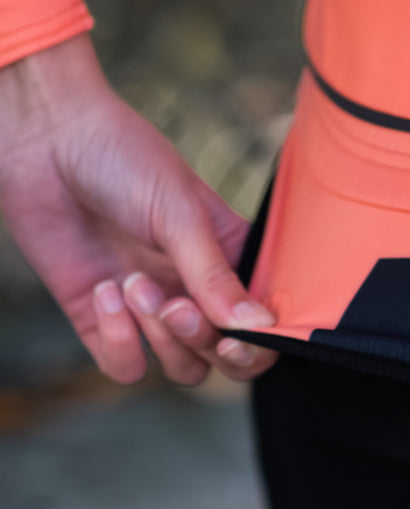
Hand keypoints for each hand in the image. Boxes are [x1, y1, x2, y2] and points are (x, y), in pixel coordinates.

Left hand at [0, 34, 277, 385]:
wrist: (46, 141)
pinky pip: (126, 365)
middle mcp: (194, 286)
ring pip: (182, 367)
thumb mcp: (180, 213)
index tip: (237, 333)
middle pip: (225, 355)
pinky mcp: (101, 318)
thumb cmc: (123, 157)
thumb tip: (261, 327)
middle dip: (203, 339)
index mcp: (229, 254)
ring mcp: (150, 306)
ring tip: (133, 283)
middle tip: (178, 306)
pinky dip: (119, 341)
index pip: (264, 319)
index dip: (260, 340)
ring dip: (159, 337)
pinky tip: (105, 291)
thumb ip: (216, 277)